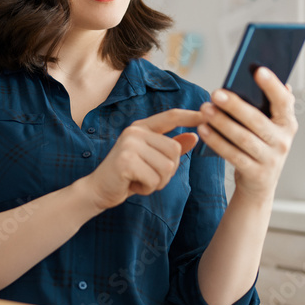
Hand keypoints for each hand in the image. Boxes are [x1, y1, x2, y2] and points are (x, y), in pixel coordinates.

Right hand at [82, 108, 200, 210]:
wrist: (97, 190)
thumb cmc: (126, 175)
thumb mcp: (150, 160)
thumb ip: (170, 147)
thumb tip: (194, 136)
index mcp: (141, 128)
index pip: (170, 116)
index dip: (190, 115)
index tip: (207, 114)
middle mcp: (135, 132)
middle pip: (175, 150)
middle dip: (167, 171)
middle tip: (147, 176)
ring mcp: (129, 145)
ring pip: (167, 167)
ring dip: (157, 182)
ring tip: (140, 180)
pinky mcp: (126, 161)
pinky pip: (154, 179)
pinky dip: (147, 189)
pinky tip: (132, 186)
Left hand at [196, 67, 297, 199]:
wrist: (259, 185)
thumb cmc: (260, 145)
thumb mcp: (268, 126)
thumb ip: (265, 104)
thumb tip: (260, 71)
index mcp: (287, 123)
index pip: (283, 101)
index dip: (272, 86)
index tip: (258, 70)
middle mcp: (283, 141)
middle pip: (257, 120)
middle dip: (236, 105)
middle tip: (216, 93)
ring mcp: (271, 159)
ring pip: (243, 138)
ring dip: (222, 123)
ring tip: (205, 109)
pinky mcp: (256, 174)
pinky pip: (233, 155)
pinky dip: (217, 142)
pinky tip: (203, 129)